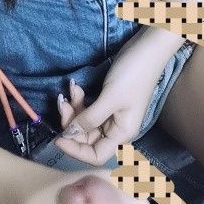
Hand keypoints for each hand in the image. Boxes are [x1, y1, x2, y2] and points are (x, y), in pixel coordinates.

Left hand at [54, 31, 170, 165]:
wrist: (145, 48)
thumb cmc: (133, 75)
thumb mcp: (110, 98)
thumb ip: (89, 119)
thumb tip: (68, 135)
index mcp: (122, 133)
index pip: (96, 155)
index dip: (76, 150)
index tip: (58, 138)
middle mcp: (116, 128)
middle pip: (86, 138)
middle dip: (71, 123)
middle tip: (62, 104)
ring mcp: (110, 114)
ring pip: (84, 122)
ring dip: (73, 109)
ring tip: (68, 92)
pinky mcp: (106, 101)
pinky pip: (87, 108)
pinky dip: (78, 100)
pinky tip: (75, 87)